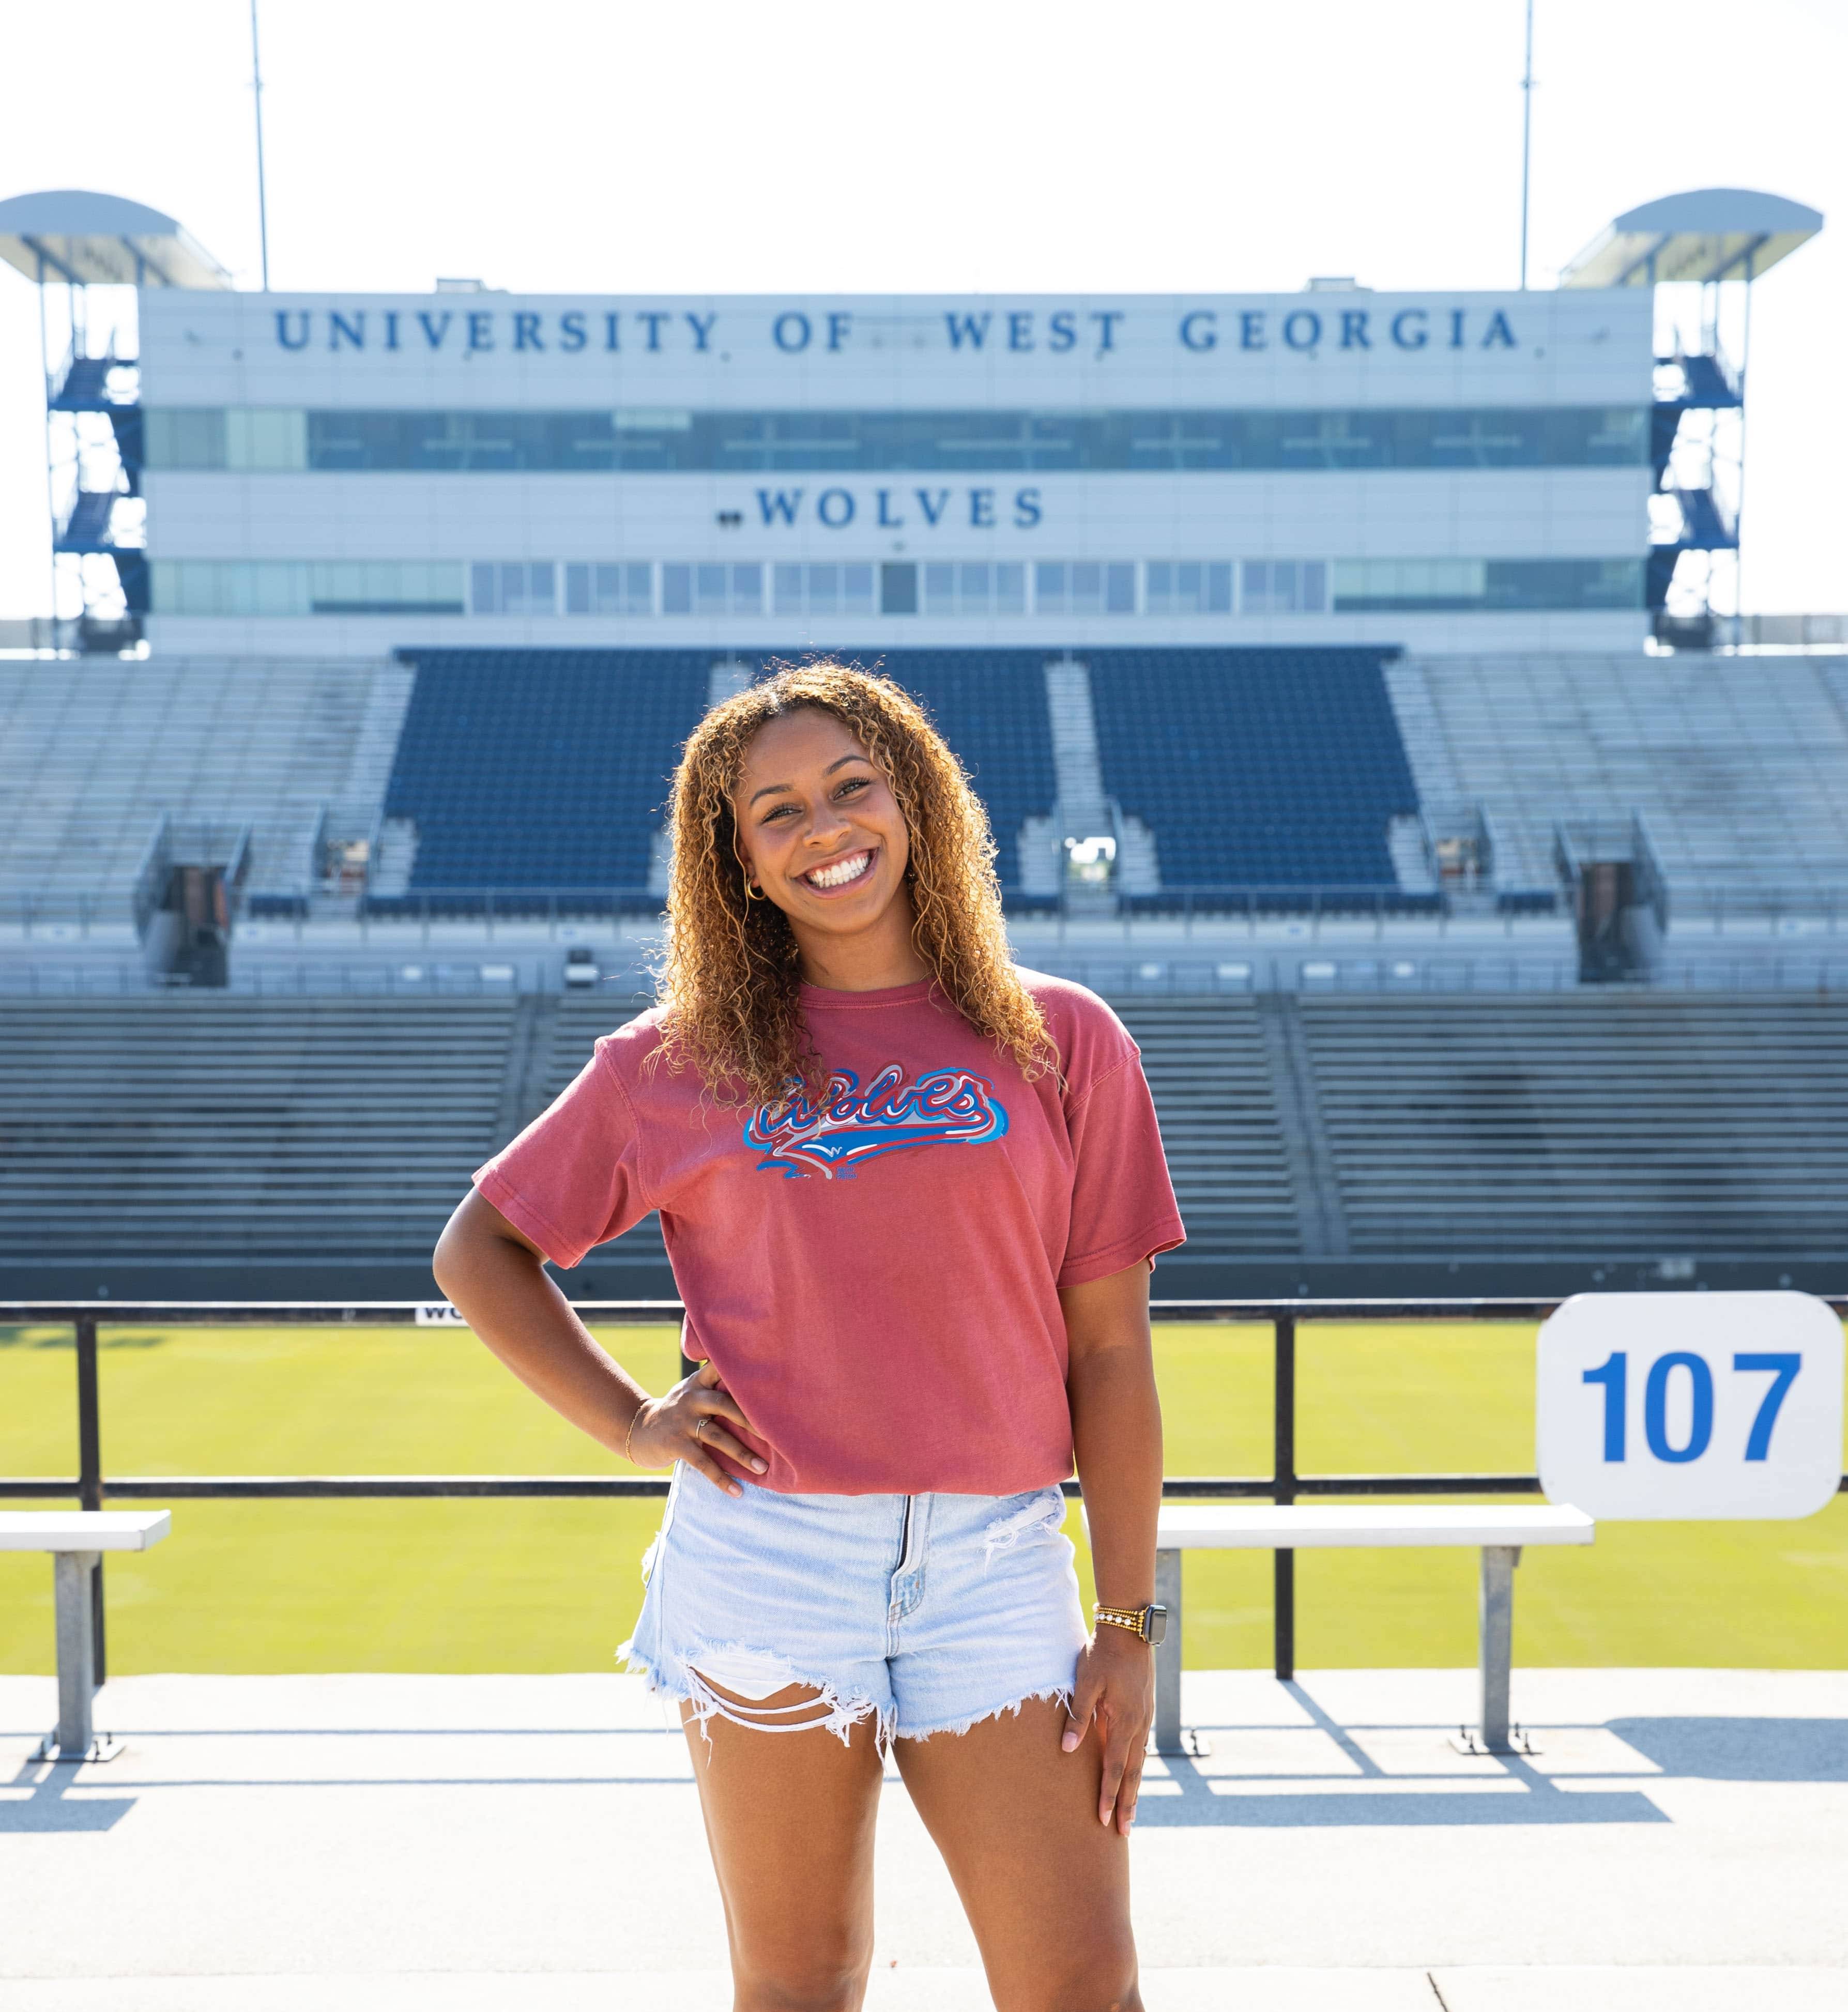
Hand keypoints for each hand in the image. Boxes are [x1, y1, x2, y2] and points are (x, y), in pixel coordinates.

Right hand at [626, 1360, 767, 1495]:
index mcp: (699, 1383)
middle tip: (775, 1433)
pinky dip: (721, 1479)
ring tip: (762, 1467)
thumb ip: (716, 1386)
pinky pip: (703, 1463)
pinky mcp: (676, 1444)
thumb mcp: (692, 1391)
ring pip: (717, 1436)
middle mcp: (692, 1398)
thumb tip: (757, 1389)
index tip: (766, 1376)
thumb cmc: (678, 1410)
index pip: (719, 1369)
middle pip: (724, 1404)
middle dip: (750, 1419)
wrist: (639, 1429)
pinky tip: (737, 1491)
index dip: (740, 1370)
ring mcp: (683, 1422)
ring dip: (742, 1454)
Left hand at [1061, 1621, 1154, 1833]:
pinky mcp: (1144, 1709)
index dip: (1109, 1796)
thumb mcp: (1086, 1683)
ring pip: (1140, 1761)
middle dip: (1128, 1803)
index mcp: (1125, 1722)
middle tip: (1125, 1832)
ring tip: (1131, 1811)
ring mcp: (1145, 1718)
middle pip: (1133, 1773)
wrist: (1130, 1629)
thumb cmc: (1103, 1654)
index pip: (1115, 1769)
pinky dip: (1136, 1765)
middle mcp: (1139, 1725)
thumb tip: (1067, 1749)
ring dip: (1134, 1787)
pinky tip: (1133, 1772)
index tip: (1105, 1821)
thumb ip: (1077, 1716)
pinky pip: (1141, 1746)